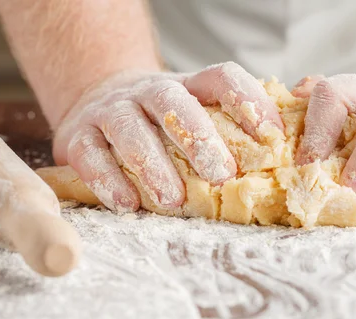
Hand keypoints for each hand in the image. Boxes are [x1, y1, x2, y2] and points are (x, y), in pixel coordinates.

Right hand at [53, 62, 283, 211]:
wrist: (98, 104)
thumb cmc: (161, 125)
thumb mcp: (194, 118)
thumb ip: (226, 136)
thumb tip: (278, 169)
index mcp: (187, 87)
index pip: (221, 79)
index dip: (249, 102)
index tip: (272, 137)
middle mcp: (148, 92)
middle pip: (173, 103)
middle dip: (199, 138)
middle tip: (222, 175)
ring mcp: (111, 111)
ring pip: (130, 128)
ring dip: (153, 164)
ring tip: (173, 199)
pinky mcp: (77, 135)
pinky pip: (90, 154)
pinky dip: (107, 179)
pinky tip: (127, 204)